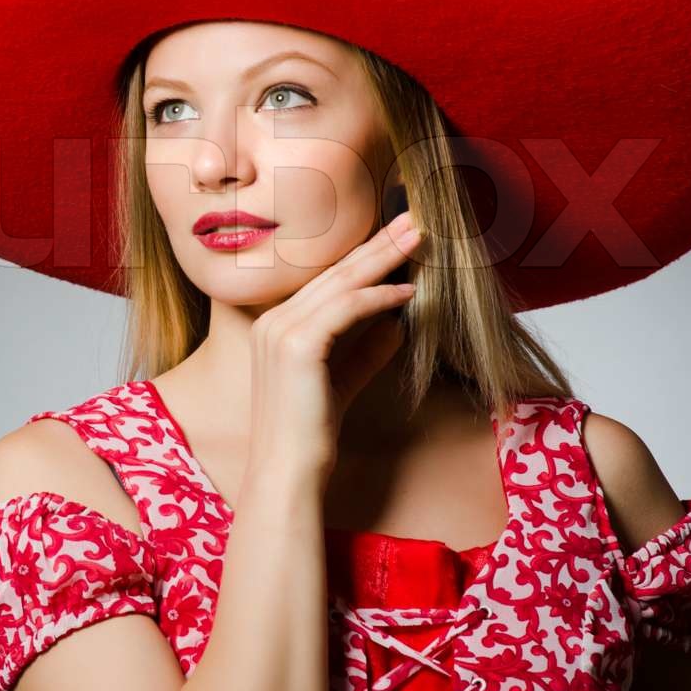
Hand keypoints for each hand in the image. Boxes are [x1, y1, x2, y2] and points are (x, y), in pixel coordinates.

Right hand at [244, 209, 421, 485]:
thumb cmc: (310, 436)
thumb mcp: (342, 383)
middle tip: (412, 219)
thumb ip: (363, 352)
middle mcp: (271, 320)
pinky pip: (346, 308)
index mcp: (274, 326)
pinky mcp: (297, 344)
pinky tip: (407, 290)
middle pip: (334, 273)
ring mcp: (279, 329)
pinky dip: (379, 296)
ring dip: (384, 257)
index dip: (363, 258)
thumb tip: (395, 325)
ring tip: (418, 237)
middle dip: (377, 244)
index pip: (325, 282)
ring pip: (341, 282)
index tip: (396, 239)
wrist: (288, 472)